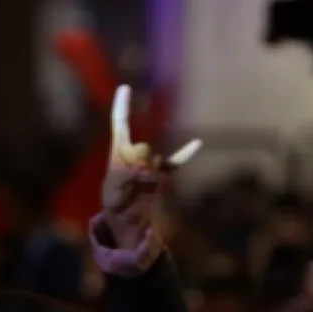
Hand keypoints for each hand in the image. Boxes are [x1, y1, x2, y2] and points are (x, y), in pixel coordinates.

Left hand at [98, 85, 199, 257]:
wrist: (127, 223)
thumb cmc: (115, 205)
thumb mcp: (115, 190)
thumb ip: (127, 172)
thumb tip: (144, 153)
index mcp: (118, 153)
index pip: (120, 125)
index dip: (121, 107)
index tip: (124, 88)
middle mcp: (134, 154)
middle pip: (143, 148)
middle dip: (140, 164)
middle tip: (133, 183)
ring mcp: (150, 164)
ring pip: (156, 161)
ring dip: (150, 175)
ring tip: (140, 193)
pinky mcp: (162, 175)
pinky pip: (175, 162)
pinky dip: (185, 154)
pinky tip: (198, 143)